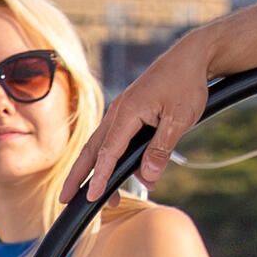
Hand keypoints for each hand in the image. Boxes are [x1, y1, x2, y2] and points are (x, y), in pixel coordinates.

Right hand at [65, 26, 215, 204]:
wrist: (191, 56)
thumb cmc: (187, 83)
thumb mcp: (179, 119)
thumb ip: (161, 149)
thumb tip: (147, 177)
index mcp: (128, 111)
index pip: (108, 152)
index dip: (100, 177)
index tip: (91, 198)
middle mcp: (119, 111)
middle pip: (92, 149)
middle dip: (77, 176)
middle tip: (65, 199)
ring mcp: (123, 111)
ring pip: (102, 145)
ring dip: (97, 170)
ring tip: (101, 198)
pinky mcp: (131, 112)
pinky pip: (116, 139)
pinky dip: (113, 158)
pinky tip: (128, 173)